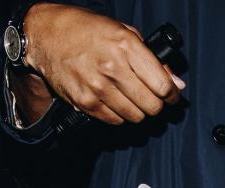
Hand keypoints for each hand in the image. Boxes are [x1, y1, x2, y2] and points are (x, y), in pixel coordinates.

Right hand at [23, 3, 183, 125]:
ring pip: (134, 116)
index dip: (172, 94)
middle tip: (153, 99)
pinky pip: (115, 120)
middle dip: (156, 105)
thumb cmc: (87, 30)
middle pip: (151, 105)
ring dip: (138, 111)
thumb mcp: (124, 33)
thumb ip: (151, 59)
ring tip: (133, 99)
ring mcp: (98, 88)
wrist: (49, 36)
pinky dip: (120, 114)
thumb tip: (175, 83)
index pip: (162, 84)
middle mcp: (113, 68)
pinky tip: (116, 101)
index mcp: (126, 46)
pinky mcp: (86, 103)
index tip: (172, 96)